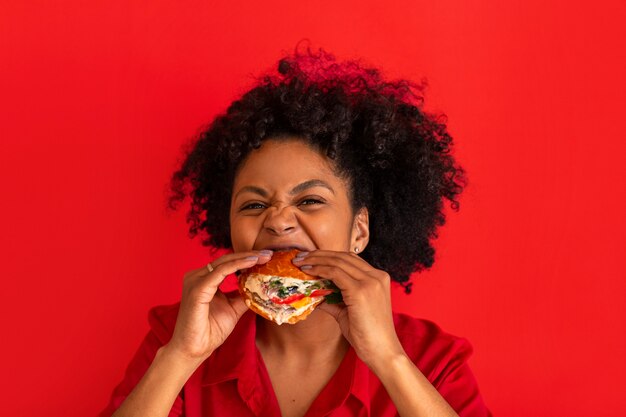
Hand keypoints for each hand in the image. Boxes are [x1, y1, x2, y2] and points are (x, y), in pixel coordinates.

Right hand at [165, 250, 271, 362]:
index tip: (266, 257)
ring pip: (224, 262)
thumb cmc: (209, 331)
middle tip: (269, 253)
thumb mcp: (233, 309)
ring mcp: (195, 281)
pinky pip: (220, 272)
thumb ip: (244, 296)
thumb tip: (262, 287)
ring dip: (245, 258)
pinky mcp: (197, 289)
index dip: (247, 259)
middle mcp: (197, 276)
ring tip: (263, 257)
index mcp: (204, 279)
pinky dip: (237, 266)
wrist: (194, 350)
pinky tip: (251, 263)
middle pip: (227, 259)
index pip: (228, 263)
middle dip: (250, 255)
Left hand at [292, 250, 404, 369]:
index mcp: (378, 278)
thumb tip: (314, 294)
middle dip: (319, 254)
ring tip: (300, 262)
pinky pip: (335, 273)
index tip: (311, 257)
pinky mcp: (361, 291)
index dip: (329, 256)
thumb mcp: (348, 312)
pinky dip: (320, 270)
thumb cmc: (367, 335)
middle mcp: (377, 276)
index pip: (350, 259)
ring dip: (316, 259)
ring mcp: (370, 282)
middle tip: (300, 256)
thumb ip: (334, 299)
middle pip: (344, 256)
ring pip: (338, 262)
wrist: (382, 352)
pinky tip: (308, 272)